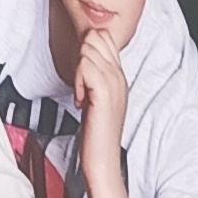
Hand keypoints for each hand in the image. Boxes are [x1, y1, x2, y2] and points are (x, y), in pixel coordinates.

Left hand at [74, 22, 127, 181]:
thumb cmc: (97, 134)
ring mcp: (115, 84)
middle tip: (79, 83)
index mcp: (120, 77)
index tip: (80, 73)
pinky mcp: (104, 93)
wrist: (103, 160)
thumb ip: (93, 79)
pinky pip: (85, 67)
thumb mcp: (96, 100)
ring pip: (88, 50)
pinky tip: (79, 100)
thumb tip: (82, 60)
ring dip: (77, 70)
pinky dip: (77, 80)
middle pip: (96, 37)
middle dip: (80, 54)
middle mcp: (120, 77)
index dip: (86, 46)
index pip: (105, 37)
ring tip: (80, 94)